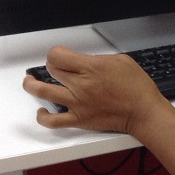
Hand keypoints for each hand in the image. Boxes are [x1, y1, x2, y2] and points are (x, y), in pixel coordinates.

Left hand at [22, 46, 170, 136]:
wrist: (144, 112)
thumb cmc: (137, 87)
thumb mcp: (120, 61)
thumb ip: (97, 59)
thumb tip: (83, 63)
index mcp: (91, 68)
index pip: (57, 55)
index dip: (56, 53)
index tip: (61, 55)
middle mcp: (80, 85)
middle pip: (51, 69)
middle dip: (52, 66)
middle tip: (57, 68)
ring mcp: (77, 103)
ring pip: (43, 92)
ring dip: (32, 86)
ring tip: (30, 83)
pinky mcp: (79, 119)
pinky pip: (53, 121)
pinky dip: (43, 117)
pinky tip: (42, 112)